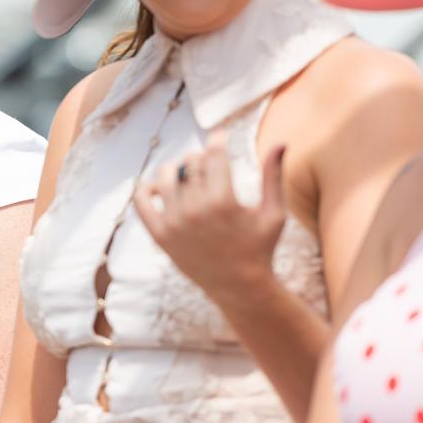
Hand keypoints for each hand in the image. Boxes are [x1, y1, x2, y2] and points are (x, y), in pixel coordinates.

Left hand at [131, 130, 287, 303]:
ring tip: (188, 175)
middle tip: (210, 164)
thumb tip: (281, 142)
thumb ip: (273, 176)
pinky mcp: (160, 235)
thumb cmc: (260, 247)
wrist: (239, 287)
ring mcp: (174, 223)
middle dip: (201, 158)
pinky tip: (158, 187)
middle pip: (190, 163)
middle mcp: (195, 210)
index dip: (217, 140)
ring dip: (176, 170)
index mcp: (224, 201)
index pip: (213, 154)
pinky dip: (146, 188)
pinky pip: (141, 201)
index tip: (220, 136)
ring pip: (165, 176)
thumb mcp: (273, 213)